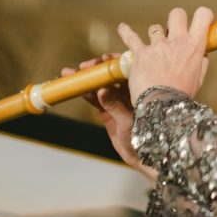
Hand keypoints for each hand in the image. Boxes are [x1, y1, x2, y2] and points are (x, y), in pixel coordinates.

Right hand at [60, 55, 155, 181]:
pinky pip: (96, 99)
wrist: (144, 156)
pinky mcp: (108, 112)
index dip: (113, 62)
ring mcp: (118, 100)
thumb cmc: (146, 136)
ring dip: (86, 80)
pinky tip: (76, 89)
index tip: (102, 59)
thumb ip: (115, 106)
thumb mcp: (130, 121)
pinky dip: (86, 94)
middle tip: (83, 67)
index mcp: (142, 86)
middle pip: (111, 74)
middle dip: (96, 69)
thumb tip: (102, 90)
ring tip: (70, 73)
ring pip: (100, 85)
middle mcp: (130, 90)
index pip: (127, 68)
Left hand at [117, 6, 213, 105]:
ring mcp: (158, 46)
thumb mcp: (198, 79)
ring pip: (155, 28)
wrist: (162, 108)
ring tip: (154, 47)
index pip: (203, 16)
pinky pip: (131, 38)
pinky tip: (122, 27)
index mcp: (194, 46)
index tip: (200, 18)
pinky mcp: (141, 54)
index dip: (203, 14)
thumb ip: (201, 64)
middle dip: (176, 19)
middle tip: (175, 30)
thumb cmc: (182, 95)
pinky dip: (126, 32)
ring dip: (155, 35)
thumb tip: (202, 54)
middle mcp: (177, 41)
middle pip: (177, 14)